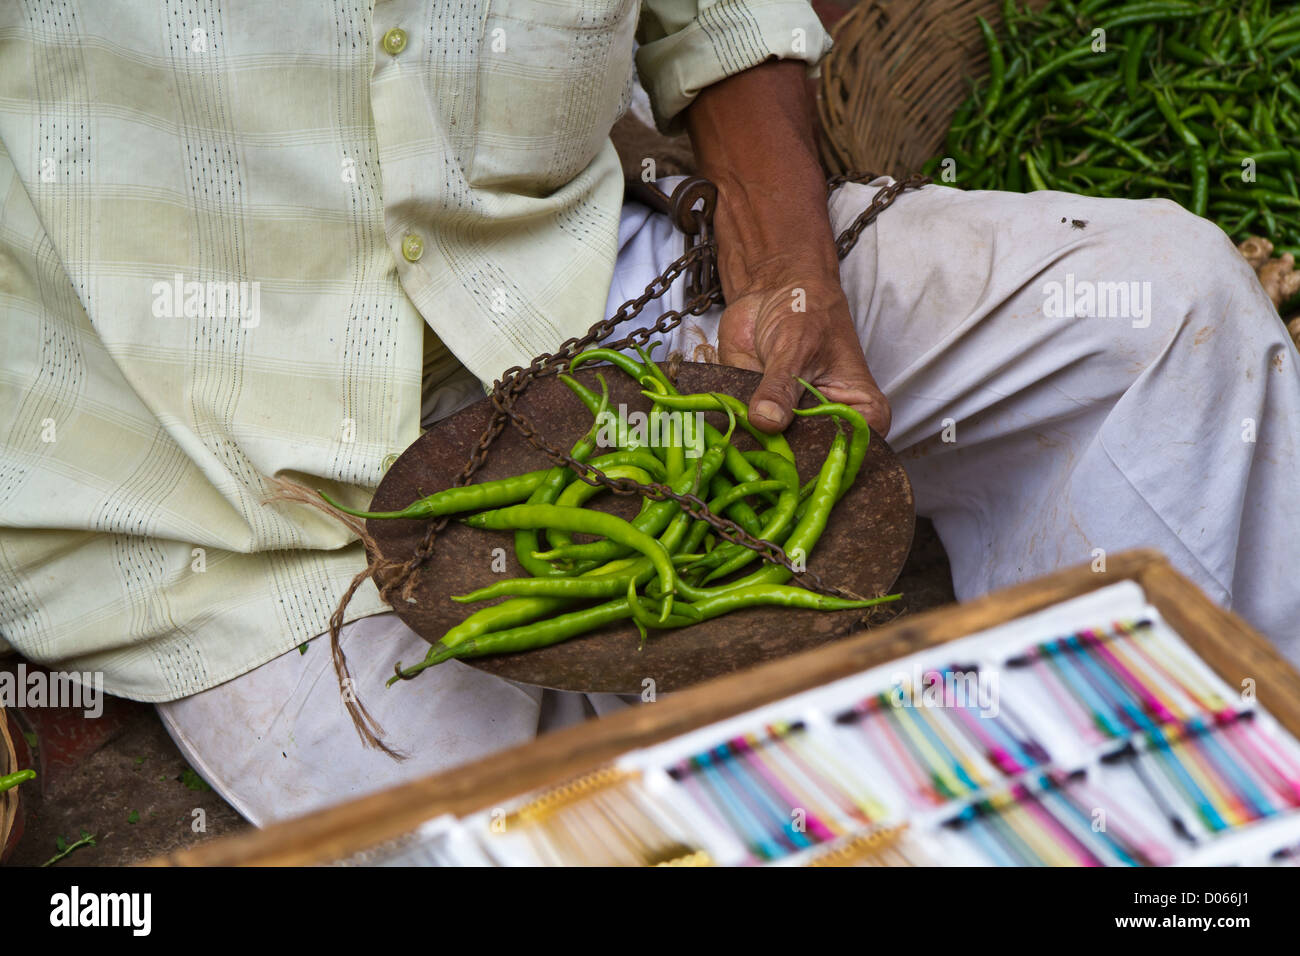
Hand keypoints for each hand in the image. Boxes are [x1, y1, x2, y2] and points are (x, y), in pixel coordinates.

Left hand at [682, 60, 888, 437]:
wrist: (774, 291)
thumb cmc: (806, 311)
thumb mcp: (796, 346)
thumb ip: (781, 385)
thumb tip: (766, 421)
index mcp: (862, 416)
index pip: (850, 456)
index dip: (822, 466)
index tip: (793, 471)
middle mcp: (829, 429)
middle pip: (810, 464)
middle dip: (782, 465)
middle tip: (756, 462)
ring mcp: (793, 429)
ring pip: (774, 456)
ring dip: (750, 454)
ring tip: (733, 453)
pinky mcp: (759, 422)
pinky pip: (745, 439)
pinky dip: (730, 439)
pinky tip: (718, 440)